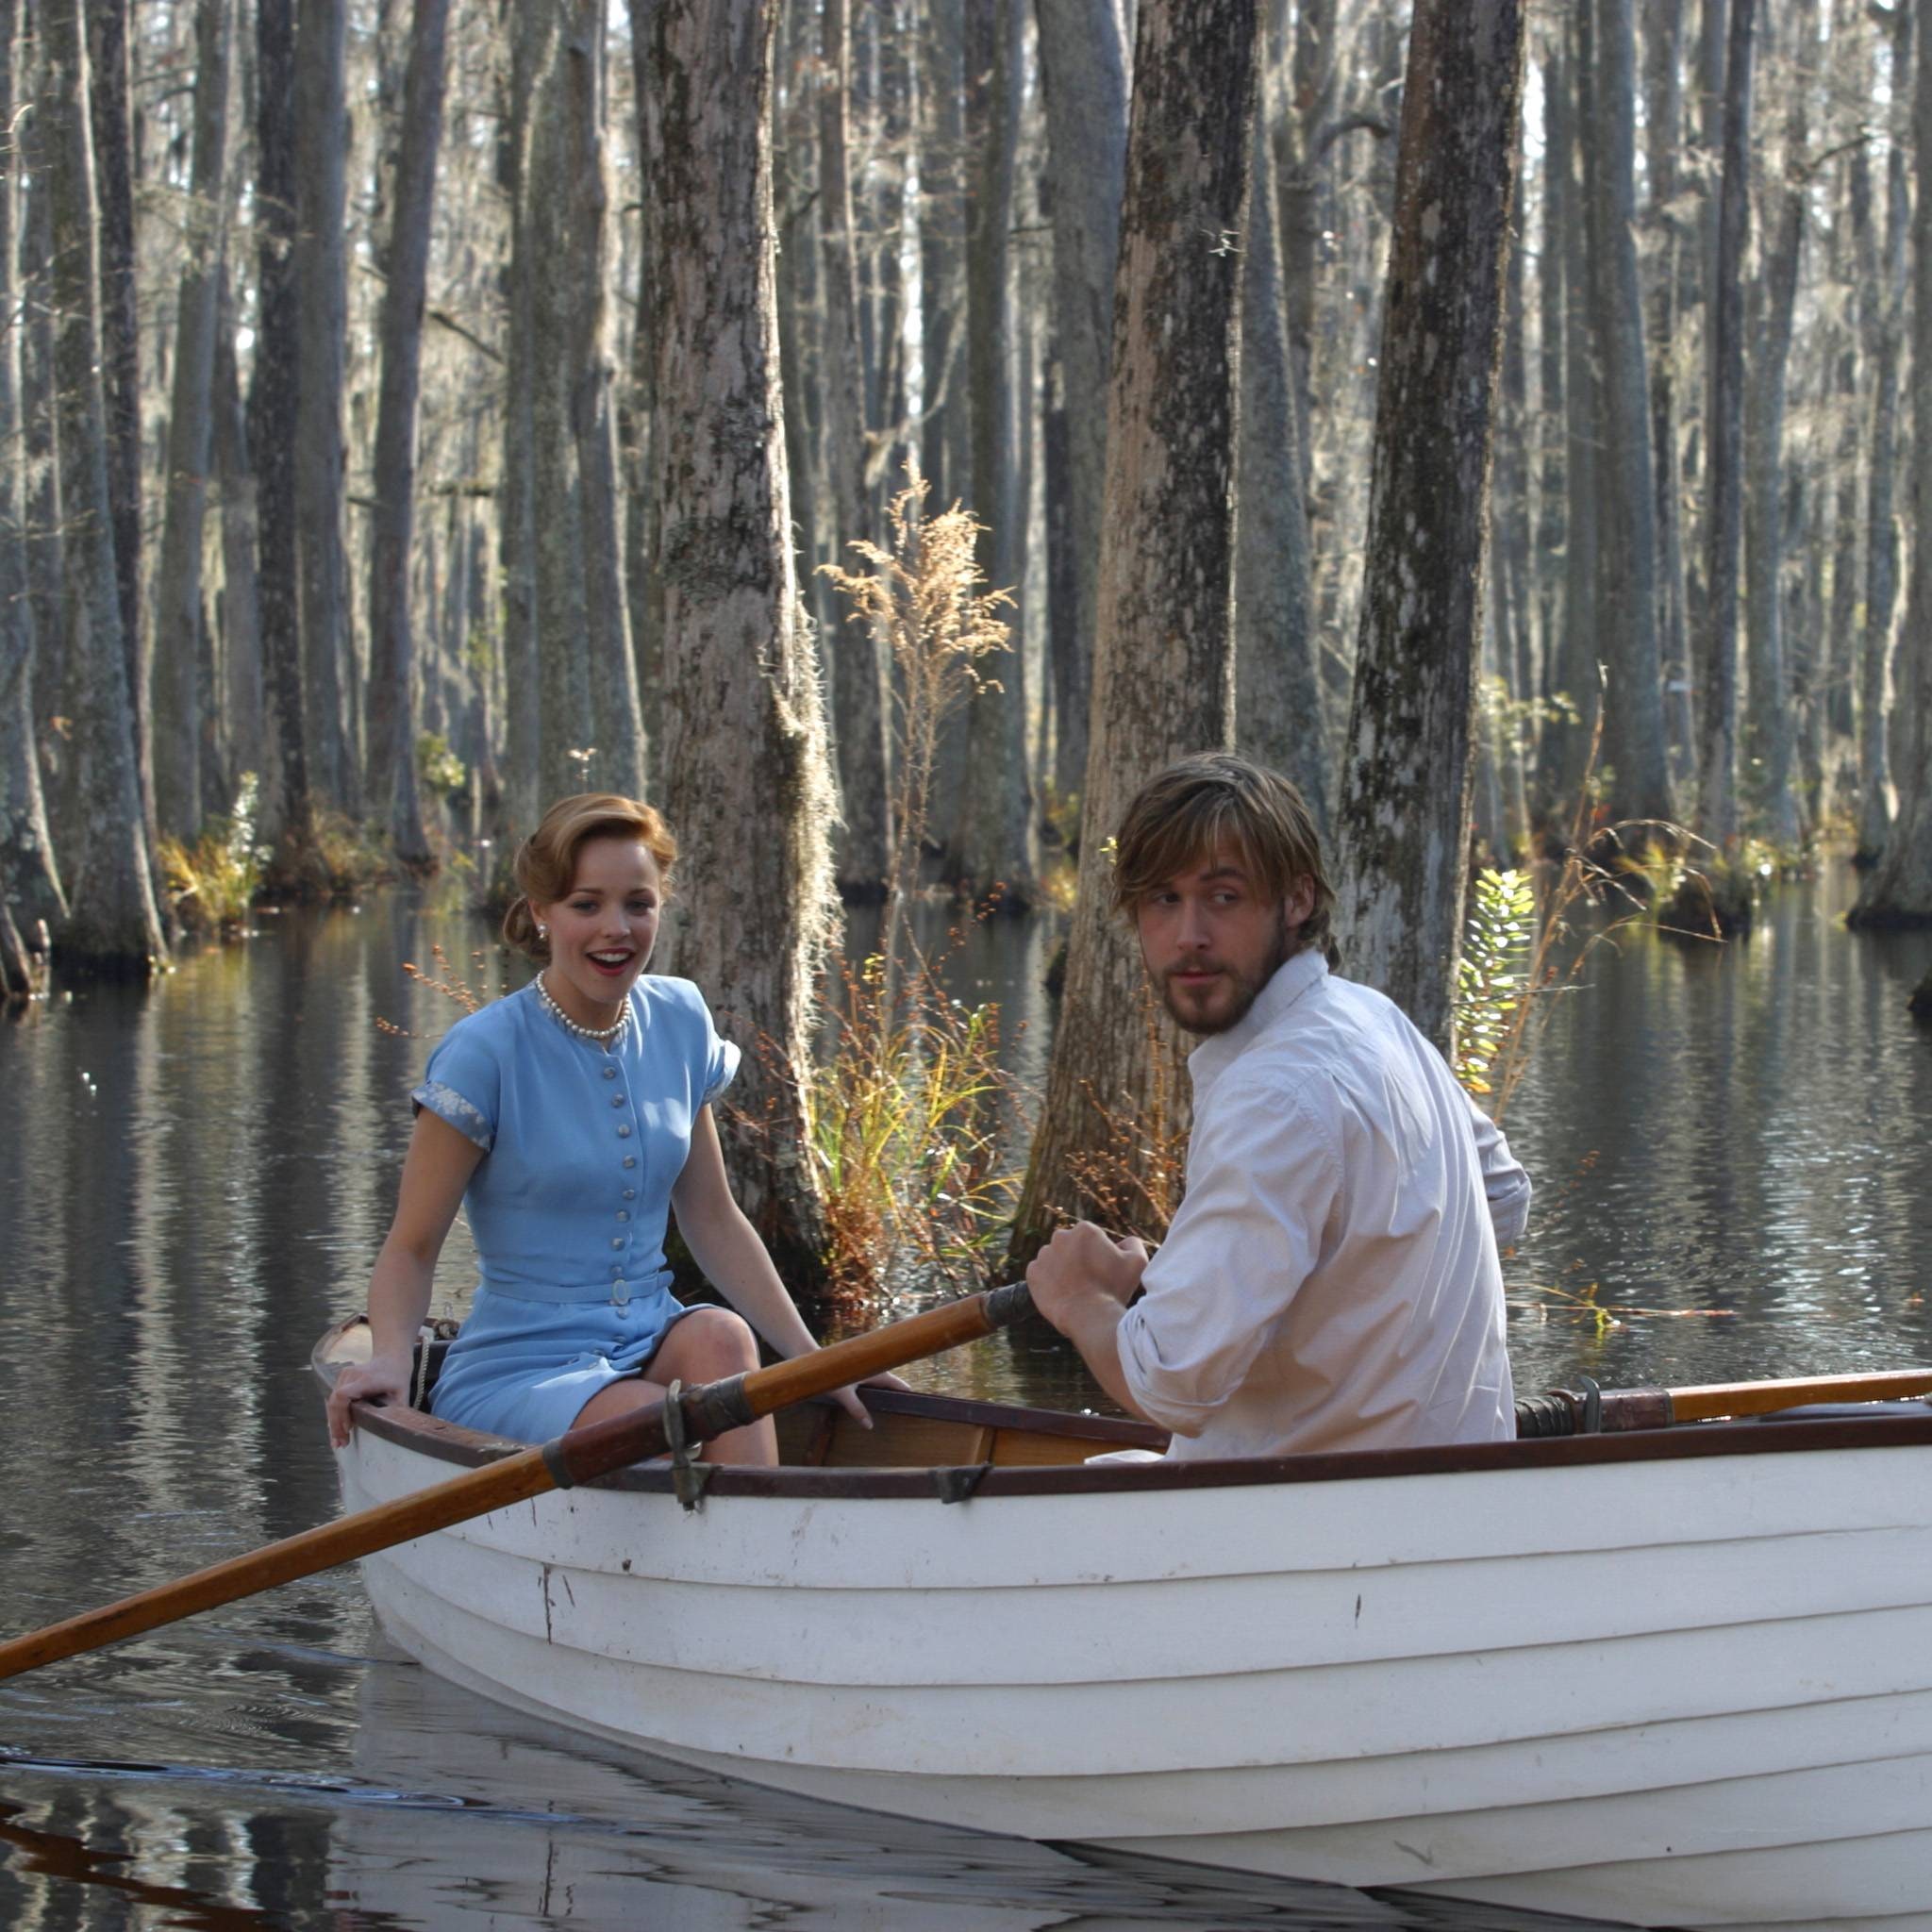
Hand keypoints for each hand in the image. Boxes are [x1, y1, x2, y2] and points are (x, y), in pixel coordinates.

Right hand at [326, 1353, 410, 1449]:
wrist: (391, 1358)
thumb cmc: (397, 1377)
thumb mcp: (403, 1393)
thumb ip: (397, 1410)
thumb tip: (395, 1430)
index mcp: (367, 1379)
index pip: (343, 1395)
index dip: (341, 1413)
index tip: (348, 1429)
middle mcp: (351, 1375)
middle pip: (335, 1402)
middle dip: (336, 1425)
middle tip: (340, 1444)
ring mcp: (344, 1375)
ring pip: (331, 1402)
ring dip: (333, 1423)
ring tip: (338, 1442)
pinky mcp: (341, 1379)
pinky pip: (334, 1399)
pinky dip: (335, 1415)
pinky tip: (337, 1430)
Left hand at [824, 1370, 911, 1430]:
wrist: (819, 1361)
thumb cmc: (832, 1374)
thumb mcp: (844, 1395)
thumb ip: (857, 1410)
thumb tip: (869, 1426)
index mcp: (877, 1373)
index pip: (899, 1384)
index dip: (908, 1393)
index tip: (917, 1403)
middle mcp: (876, 1370)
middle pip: (894, 1384)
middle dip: (900, 1396)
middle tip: (907, 1411)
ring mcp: (869, 1370)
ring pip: (884, 1383)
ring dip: (889, 1394)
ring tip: (893, 1410)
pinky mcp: (862, 1373)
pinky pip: (876, 1383)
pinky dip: (879, 1392)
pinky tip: (874, 1403)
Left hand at [1026, 1222, 1147, 1334]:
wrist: (1088, 1316)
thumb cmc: (1114, 1289)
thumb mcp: (1137, 1262)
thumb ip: (1133, 1244)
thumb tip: (1124, 1241)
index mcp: (1085, 1230)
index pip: (1091, 1239)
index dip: (1099, 1255)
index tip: (1103, 1271)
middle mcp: (1060, 1237)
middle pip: (1071, 1246)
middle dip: (1079, 1259)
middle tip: (1090, 1281)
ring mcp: (1044, 1255)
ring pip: (1055, 1259)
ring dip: (1063, 1269)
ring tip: (1076, 1288)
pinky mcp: (1032, 1273)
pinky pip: (1041, 1274)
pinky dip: (1049, 1282)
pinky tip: (1062, 1293)